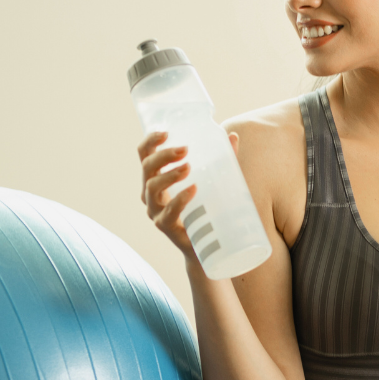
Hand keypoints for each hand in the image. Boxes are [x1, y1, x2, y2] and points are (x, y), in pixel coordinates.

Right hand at [138, 130, 239, 262]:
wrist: (210, 247)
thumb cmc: (209, 209)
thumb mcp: (216, 181)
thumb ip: (224, 160)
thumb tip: (233, 136)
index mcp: (157, 178)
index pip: (145, 155)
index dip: (151, 141)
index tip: (166, 132)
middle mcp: (151, 194)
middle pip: (147, 168)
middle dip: (163, 155)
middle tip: (185, 149)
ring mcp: (156, 211)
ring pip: (152, 188)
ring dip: (169, 175)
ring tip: (188, 167)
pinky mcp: (165, 227)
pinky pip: (168, 212)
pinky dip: (179, 199)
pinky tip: (192, 190)